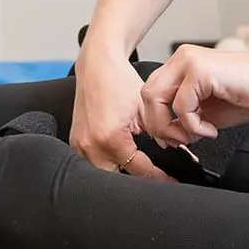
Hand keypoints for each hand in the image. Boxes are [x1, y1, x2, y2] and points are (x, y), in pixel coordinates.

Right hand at [70, 50, 173, 180]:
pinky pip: (90, 165)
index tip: (170, 180)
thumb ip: (161, 133)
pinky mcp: (74, 142)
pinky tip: (120, 161)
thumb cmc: (118, 81)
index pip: (139, 171)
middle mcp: (91, 145)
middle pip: (117, 182)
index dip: (158, 178)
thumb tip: (174, 151)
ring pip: (102, 177)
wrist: (97, 65)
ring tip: (139, 169)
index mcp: (111, 138)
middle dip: (137, 182)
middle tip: (156, 177)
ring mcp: (79, 146)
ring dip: (120, 176)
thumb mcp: (146, 108)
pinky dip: (106, 166)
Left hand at [140, 44, 248, 144]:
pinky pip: (181, 107)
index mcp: (181, 64)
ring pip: (156, 99)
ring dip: (172, 126)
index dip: (155, 119)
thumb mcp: (207, 111)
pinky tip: (211, 129)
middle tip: (179, 141)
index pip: (150, 92)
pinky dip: (193, 126)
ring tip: (195, 135)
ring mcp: (189, 61)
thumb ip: (184, 118)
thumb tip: (167, 135)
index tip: (171, 138)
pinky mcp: (200, 71)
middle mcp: (181, 58)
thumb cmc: (247, 95)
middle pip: (147, 95)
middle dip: (158, 125)